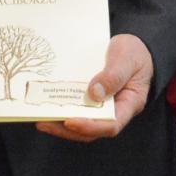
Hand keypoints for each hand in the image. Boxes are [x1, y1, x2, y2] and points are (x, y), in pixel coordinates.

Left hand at [37, 33, 153, 142]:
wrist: (135, 46)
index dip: (90, 127)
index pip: (111, 125)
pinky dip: (62, 108)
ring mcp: (101, 105)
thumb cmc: (135, 53)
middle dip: (67, 130)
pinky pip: (77, 107)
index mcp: (129, 104)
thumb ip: (114, 75)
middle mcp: (114, 109)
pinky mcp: (91, 98)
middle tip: (44, 123)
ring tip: (40, 118)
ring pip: (82, 121)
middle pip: (92, 129)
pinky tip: (47, 104)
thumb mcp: (127, 58)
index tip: (70, 121)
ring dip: (61, 123)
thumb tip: (94, 93)